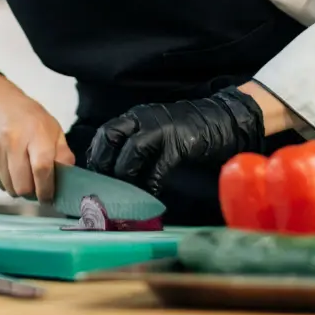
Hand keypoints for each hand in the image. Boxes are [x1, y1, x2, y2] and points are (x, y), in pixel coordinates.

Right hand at [0, 74, 73, 200]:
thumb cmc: (30, 118)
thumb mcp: (53, 128)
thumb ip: (63, 153)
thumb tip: (68, 178)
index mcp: (36, 132)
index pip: (42, 168)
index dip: (47, 188)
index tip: (49, 197)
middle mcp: (13, 141)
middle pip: (23, 185)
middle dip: (33, 192)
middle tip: (37, 187)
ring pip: (9, 188)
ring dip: (19, 188)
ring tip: (24, 175)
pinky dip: (7, 182)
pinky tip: (11, 168)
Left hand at [87, 86, 264, 195]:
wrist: (223, 120)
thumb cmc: (187, 131)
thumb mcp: (155, 132)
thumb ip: (136, 145)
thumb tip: (115, 175)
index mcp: (136, 116)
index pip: (105, 133)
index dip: (95, 156)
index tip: (92, 179)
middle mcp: (143, 118)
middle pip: (110, 136)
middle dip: (102, 164)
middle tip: (102, 189)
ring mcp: (162, 128)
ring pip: (131, 151)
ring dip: (124, 176)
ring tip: (123, 197)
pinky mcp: (180, 143)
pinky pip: (158, 167)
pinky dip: (150, 185)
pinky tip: (150, 197)